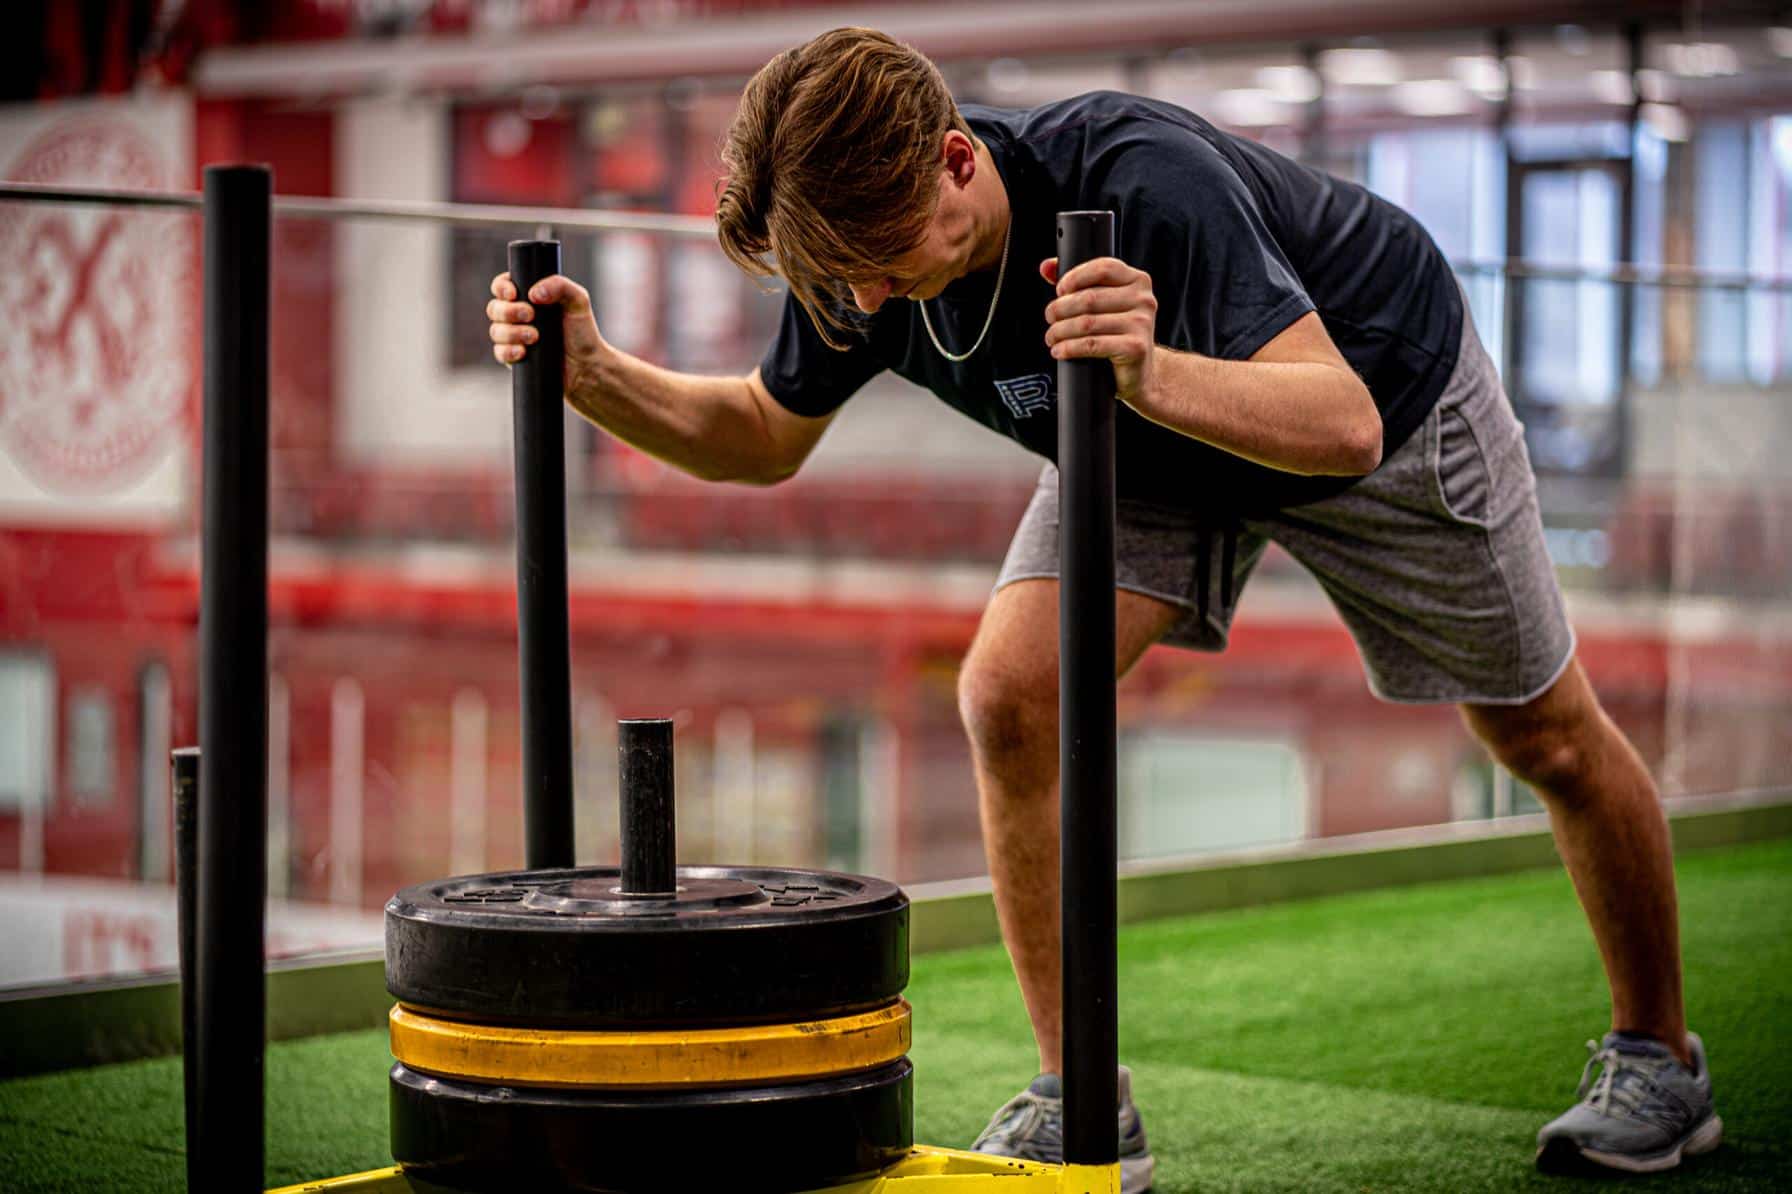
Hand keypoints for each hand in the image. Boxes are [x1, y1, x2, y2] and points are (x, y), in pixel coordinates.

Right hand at [486, 272, 607, 392]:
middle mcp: (517, 316)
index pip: (502, 286)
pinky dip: (508, 351)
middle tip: (531, 316)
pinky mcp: (514, 358)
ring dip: (511, 332)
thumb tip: (533, 293)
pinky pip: (499, 353)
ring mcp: (513, 337)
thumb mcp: (578, 301)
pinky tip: (522, 352)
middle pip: (494, 308)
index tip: (513, 293)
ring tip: (534, 337)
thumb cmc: (582, 332)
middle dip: (509, 311)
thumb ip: (560, 285)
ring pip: (496, 331)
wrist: (587, 366)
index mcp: (528, 297)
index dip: (501, 287)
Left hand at [1040, 256, 1157, 405]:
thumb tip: (1046, 266)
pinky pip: (1092, 344)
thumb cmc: (1115, 333)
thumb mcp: (1100, 304)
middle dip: (1061, 308)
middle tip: (1050, 318)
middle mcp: (1144, 299)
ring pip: (1087, 323)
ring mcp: (1142, 324)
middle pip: (1090, 298)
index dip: (1075, 277)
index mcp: (1138, 281)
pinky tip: (1059, 351)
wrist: (1137, 371)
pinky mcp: (1136, 348)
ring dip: (1060, 331)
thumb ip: (1076, 282)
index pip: (1103, 268)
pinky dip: (1069, 348)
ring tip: (1051, 337)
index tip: (1059, 291)